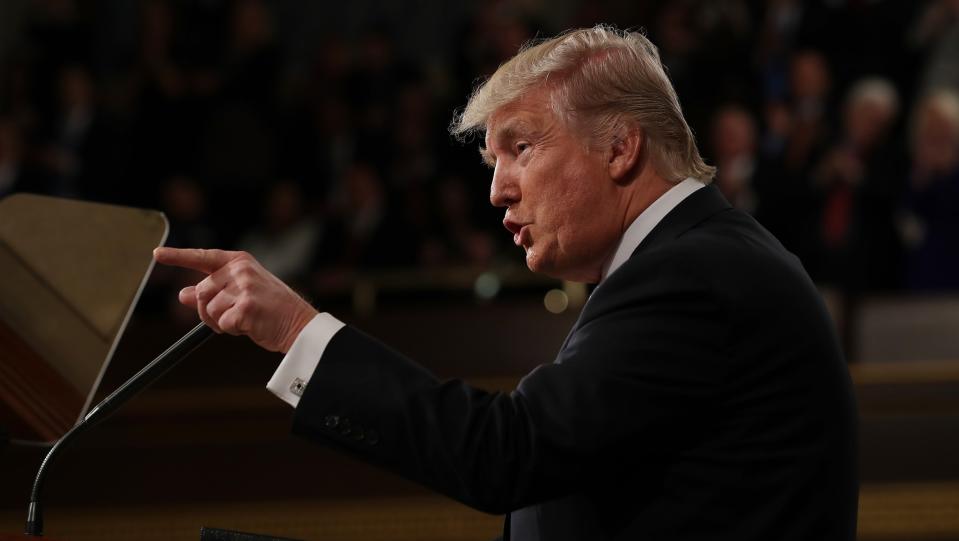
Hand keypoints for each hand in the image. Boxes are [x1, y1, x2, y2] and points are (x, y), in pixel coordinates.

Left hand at [154, 248, 317, 352]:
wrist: (299, 324)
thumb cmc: (270, 309)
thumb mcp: (241, 293)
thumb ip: (213, 291)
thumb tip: (182, 294)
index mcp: (239, 261)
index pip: (203, 257)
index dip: (178, 256)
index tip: (157, 253)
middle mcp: (241, 270)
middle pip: (200, 293)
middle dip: (208, 311)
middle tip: (230, 317)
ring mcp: (245, 286)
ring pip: (208, 310)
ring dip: (219, 323)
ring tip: (242, 321)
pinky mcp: (247, 306)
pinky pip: (221, 324)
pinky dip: (231, 330)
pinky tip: (249, 326)